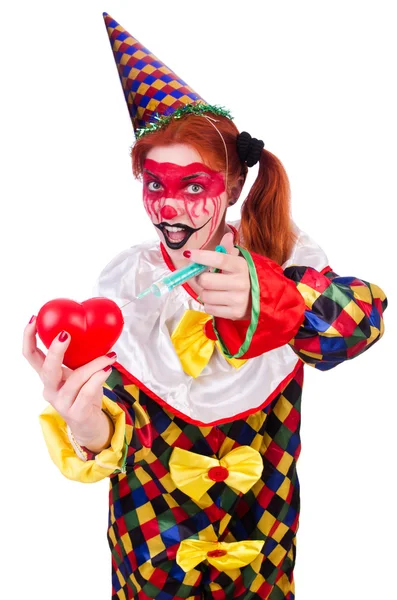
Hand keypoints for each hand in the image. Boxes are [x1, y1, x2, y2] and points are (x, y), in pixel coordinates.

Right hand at [22, 317, 116, 446]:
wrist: (91, 424)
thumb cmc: (85, 394)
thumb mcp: (79, 372)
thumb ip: (81, 355)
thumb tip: (95, 328)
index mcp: (48, 376)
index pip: (31, 355)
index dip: (29, 337)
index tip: (35, 319)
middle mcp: (51, 389)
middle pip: (46, 368)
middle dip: (55, 350)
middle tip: (66, 334)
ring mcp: (62, 403)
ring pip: (75, 379)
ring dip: (94, 364)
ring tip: (110, 356)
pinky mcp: (76, 413)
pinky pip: (87, 392)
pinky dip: (98, 378)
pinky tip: (107, 369)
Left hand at [189, 232, 251, 319]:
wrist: (260, 300)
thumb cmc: (244, 277)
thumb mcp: (238, 262)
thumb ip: (228, 250)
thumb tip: (227, 236)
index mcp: (242, 266)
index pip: (219, 259)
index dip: (201, 256)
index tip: (188, 254)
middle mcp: (241, 283)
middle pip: (205, 280)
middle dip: (199, 278)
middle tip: (202, 276)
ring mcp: (238, 300)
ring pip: (205, 295)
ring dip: (204, 292)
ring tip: (213, 290)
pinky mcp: (234, 313)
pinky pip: (209, 308)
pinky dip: (209, 304)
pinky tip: (217, 300)